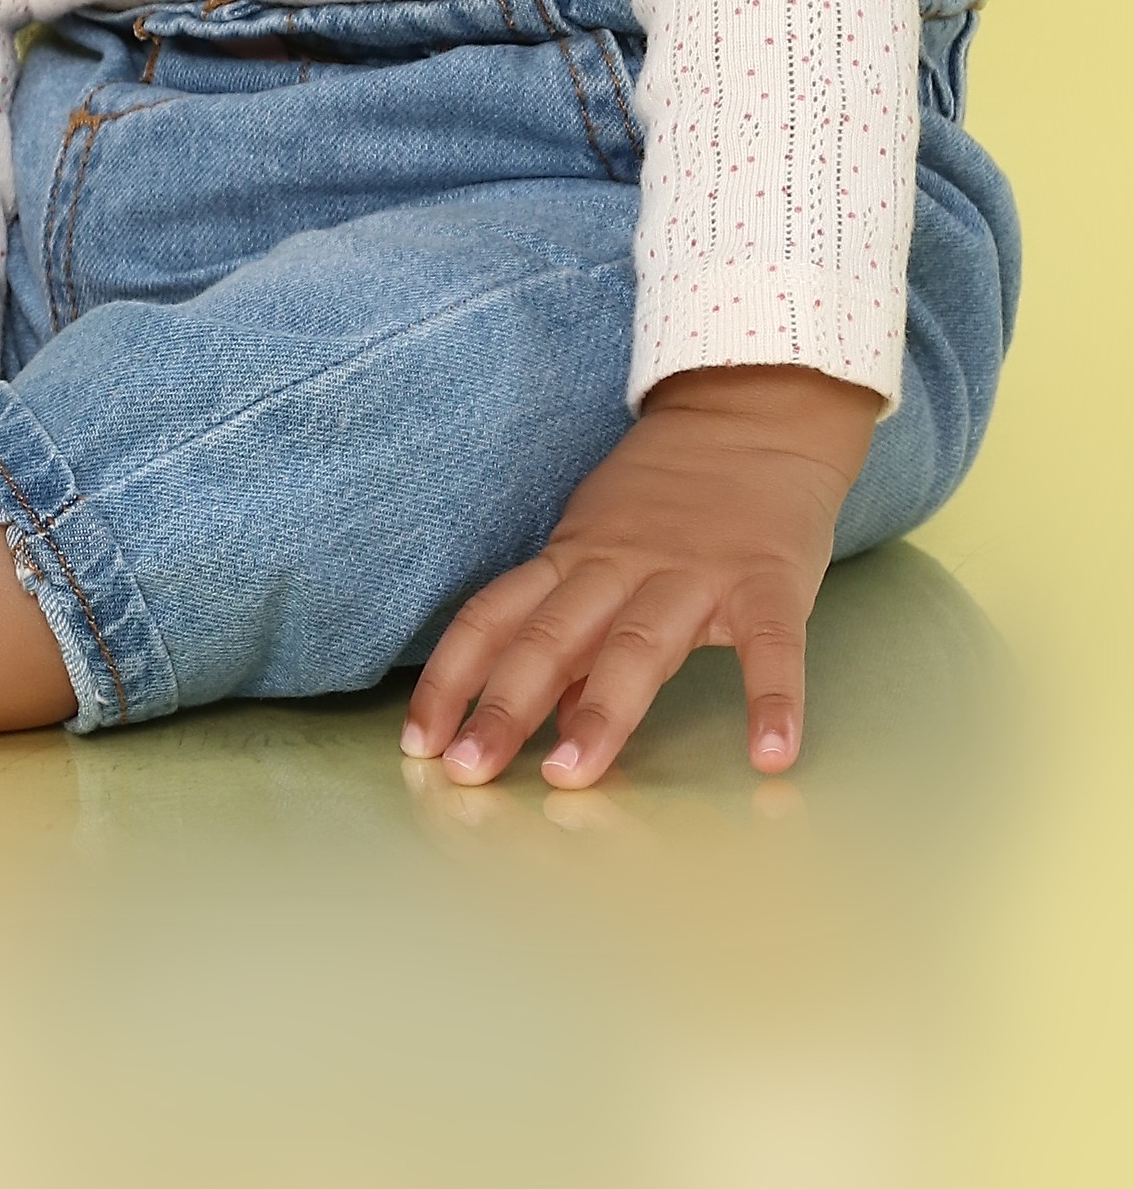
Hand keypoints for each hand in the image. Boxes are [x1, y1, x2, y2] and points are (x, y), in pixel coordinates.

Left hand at [402, 363, 880, 789]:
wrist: (752, 409)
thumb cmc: (671, 495)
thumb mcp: (603, 545)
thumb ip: (577, 627)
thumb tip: (544, 715)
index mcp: (575, 558)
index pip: (494, 617)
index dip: (450, 677)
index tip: (416, 742)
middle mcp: (620, 565)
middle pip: (551, 637)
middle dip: (504, 706)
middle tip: (467, 772)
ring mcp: (694, 572)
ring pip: (638, 644)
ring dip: (602, 713)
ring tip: (571, 778)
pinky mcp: (767, 579)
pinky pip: (769, 644)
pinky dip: (772, 699)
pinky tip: (771, 756)